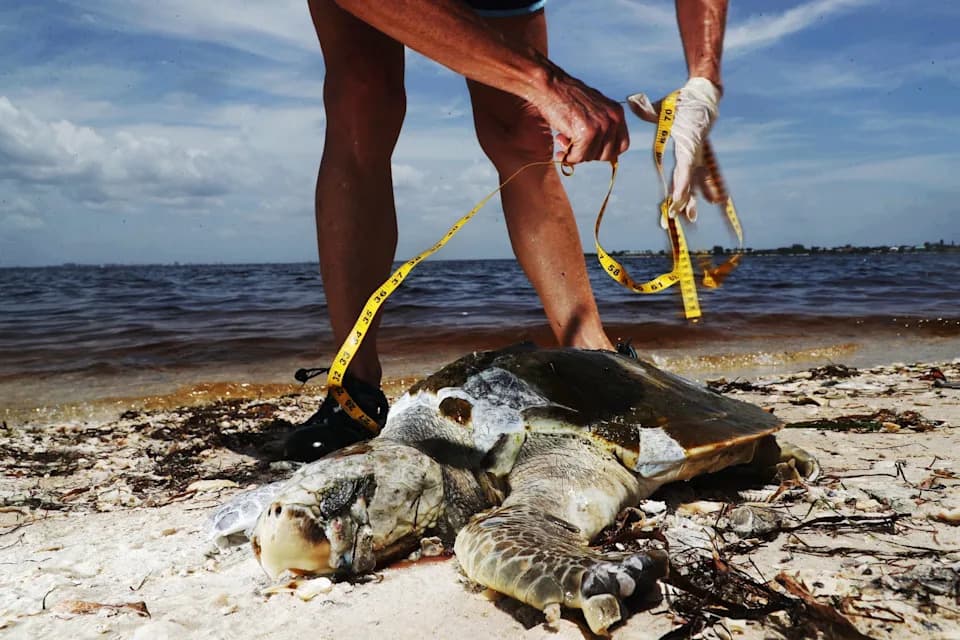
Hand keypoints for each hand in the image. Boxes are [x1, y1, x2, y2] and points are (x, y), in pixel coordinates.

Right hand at [528, 60, 628, 163]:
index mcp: (617, 112)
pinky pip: (578, 157)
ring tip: (563, 141)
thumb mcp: (592, 109)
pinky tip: (560, 149)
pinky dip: (567, 157)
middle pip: (607, 155)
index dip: (605, 152)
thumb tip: (598, 151)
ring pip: (591, 157)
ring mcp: (601, 126)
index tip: (591, 150)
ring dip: (575, 154)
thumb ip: (600, 127)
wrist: (551, 86)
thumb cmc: (567, 97)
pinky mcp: (586, 133)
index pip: (622, 146)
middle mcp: (613, 119)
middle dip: (589, 154)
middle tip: (573, 145)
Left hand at [627, 77, 720, 221]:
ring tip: (691, 219)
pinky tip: (716, 201)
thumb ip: (646, 107)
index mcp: (687, 142)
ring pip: (697, 181)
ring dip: (693, 199)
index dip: (681, 184)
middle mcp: (696, 151)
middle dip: (682, 200)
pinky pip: (704, 174)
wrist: (703, 92)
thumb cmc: (681, 100)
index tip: (675, 199)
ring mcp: (700, 153)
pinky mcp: (700, 153)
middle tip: (673, 217)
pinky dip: (710, 188)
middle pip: (689, 180)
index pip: (684, 167)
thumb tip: (631, 100)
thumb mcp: (663, 104)